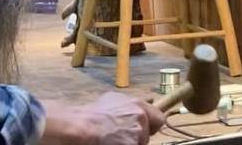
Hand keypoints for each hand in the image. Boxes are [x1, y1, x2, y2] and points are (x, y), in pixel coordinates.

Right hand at [39, 92, 164, 144]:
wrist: (82, 128)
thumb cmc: (92, 115)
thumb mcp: (112, 100)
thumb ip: (130, 104)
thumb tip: (147, 100)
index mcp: (138, 105)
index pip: (159, 118)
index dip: (151, 125)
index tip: (145, 128)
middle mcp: (141, 118)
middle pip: (147, 134)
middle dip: (138, 136)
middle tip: (122, 136)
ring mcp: (137, 135)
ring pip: (139, 143)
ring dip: (129, 143)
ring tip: (112, 140)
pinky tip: (111, 143)